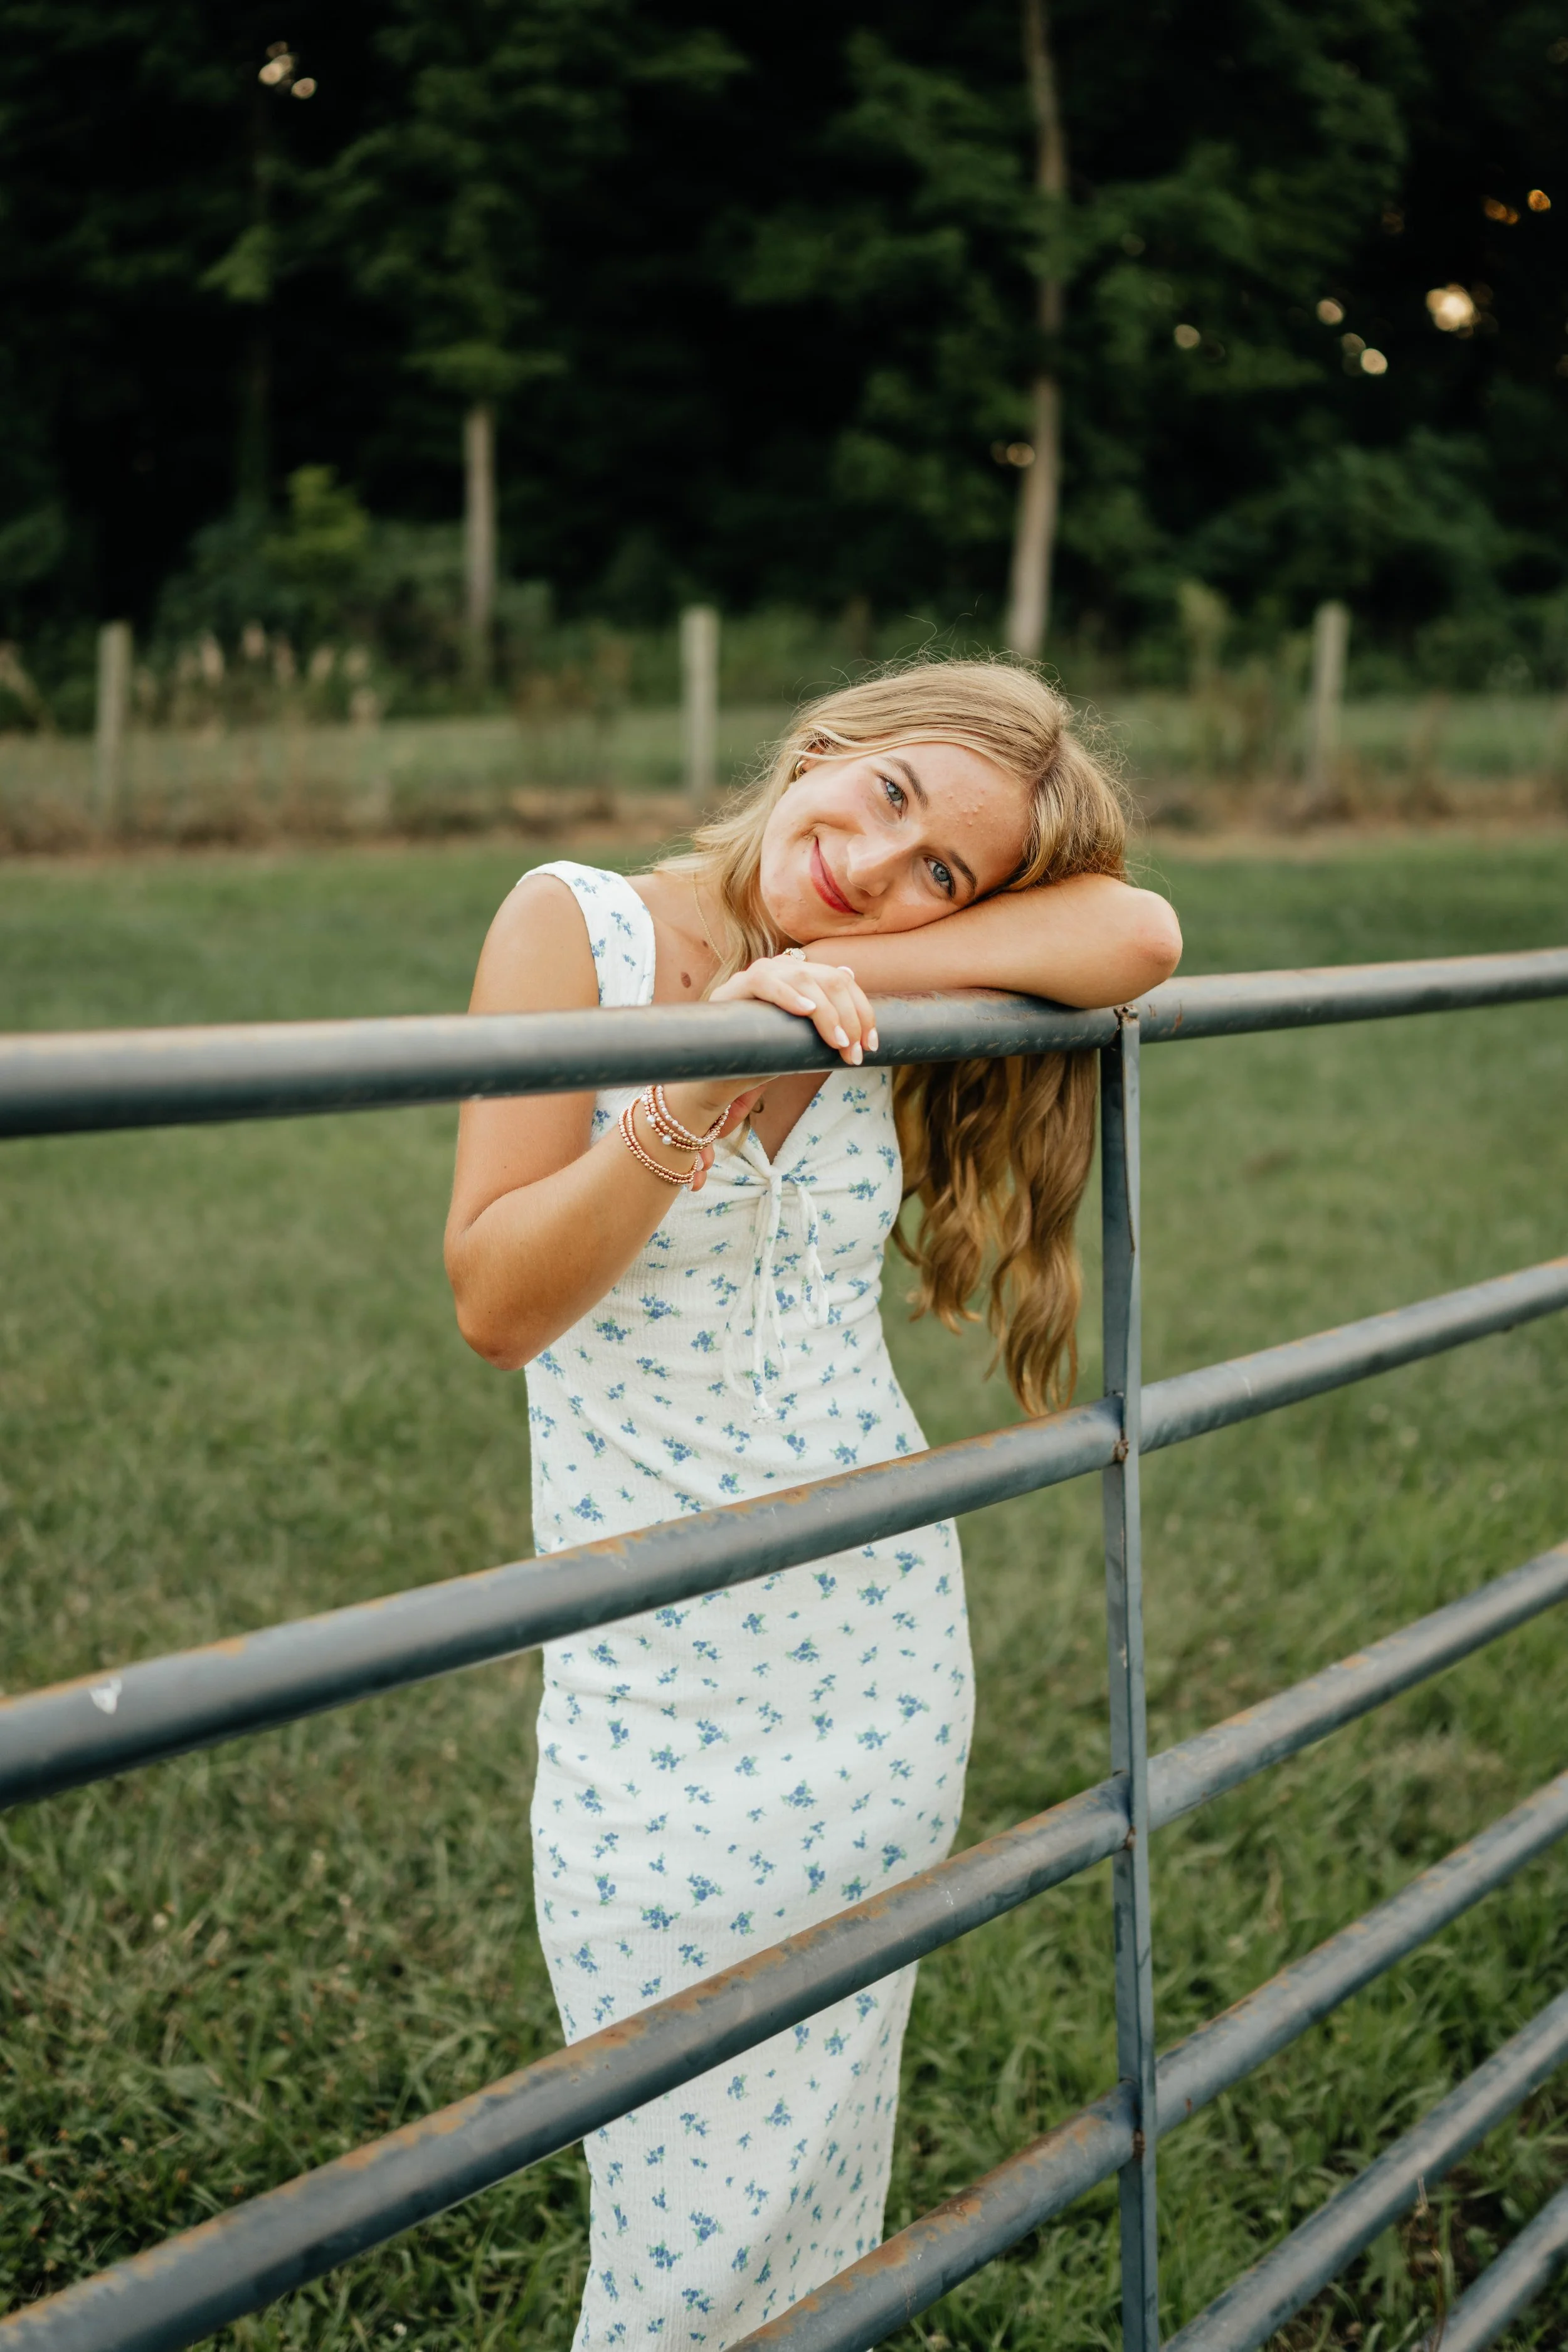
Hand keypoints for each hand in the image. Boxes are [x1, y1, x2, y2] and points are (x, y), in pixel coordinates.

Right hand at [710, 954, 878, 1063]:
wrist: (721, 1079)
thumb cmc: (764, 1058)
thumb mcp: (803, 1036)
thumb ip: (824, 1012)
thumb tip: (850, 973)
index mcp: (798, 977)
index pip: (841, 981)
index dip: (862, 1011)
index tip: (871, 1044)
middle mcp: (780, 969)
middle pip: (829, 979)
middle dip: (851, 1017)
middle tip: (856, 1053)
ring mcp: (756, 976)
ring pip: (803, 978)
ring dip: (828, 1014)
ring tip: (839, 1044)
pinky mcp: (733, 989)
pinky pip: (764, 982)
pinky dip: (788, 995)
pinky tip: (807, 1010)